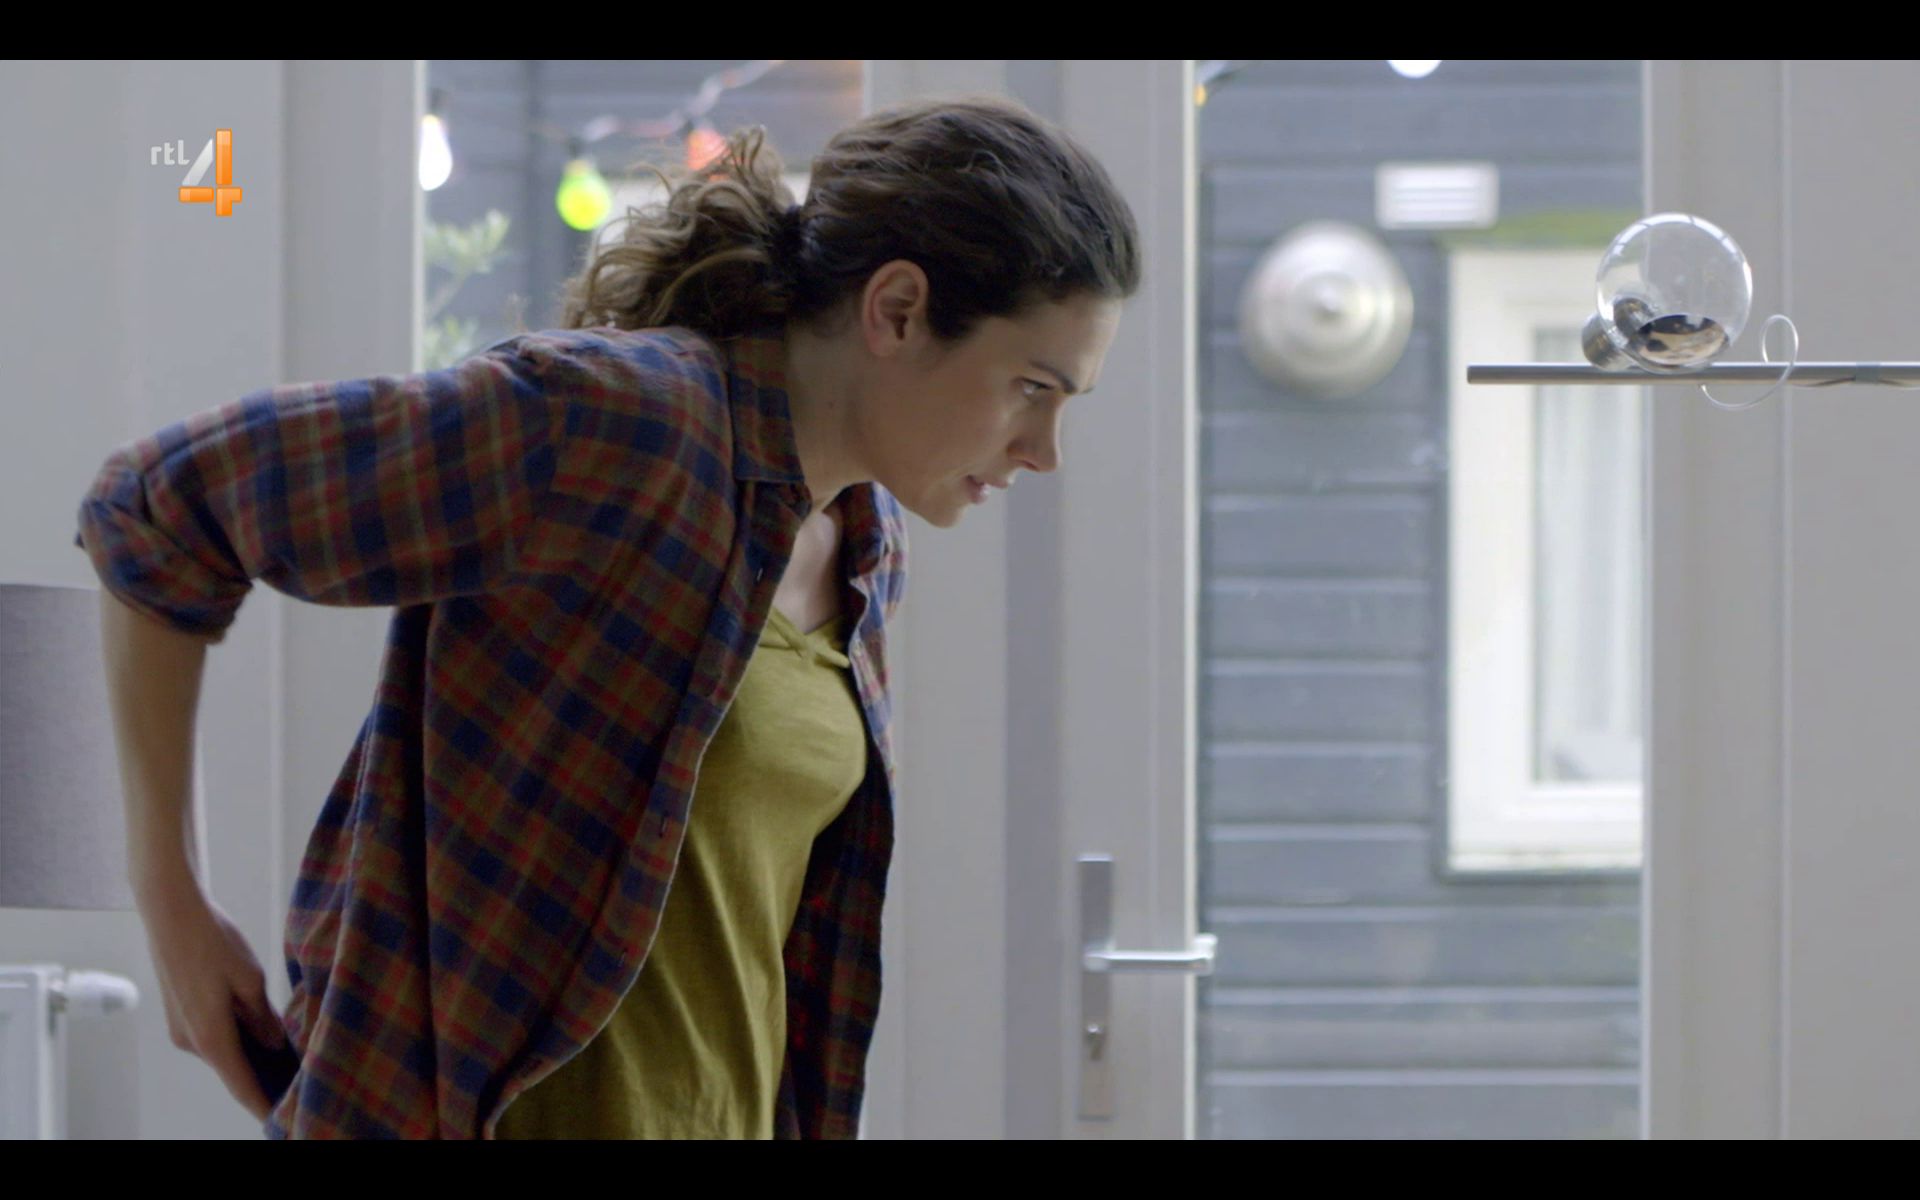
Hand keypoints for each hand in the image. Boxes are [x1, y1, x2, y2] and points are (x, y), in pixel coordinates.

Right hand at [135, 882, 291, 1123]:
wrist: (172, 911)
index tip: (284, 1119)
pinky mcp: (181, 1014)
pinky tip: (263, 1032)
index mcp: (210, 1036)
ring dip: (251, 1056)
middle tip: (297, 1084)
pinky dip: (237, 1038)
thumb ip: (263, 1018)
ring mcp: (182, 1028)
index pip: (241, 1085)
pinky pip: (214, 1035)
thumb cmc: (212, 940)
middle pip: (233, 1070)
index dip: (264, 1105)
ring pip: (224, 1050)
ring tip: (288, 1060)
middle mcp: (191, 1040)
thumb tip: (274, 1045)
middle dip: (263, 1078)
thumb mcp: (251, 980)